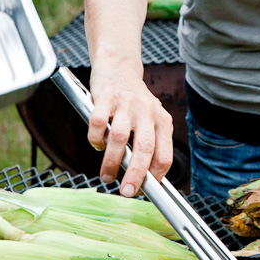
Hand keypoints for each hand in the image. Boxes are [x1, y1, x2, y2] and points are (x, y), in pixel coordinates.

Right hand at [88, 66, 173, 194]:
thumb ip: (149, 146)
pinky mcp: (106, 97)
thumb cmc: (134, 104)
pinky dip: (96, 140)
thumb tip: (143, 179)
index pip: (164, 154)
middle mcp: (147, 112)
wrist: (119, 68)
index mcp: (162, 121)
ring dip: (112, 162)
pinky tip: (97, 146)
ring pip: (119, 138)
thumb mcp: (150, 121)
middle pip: (144, 148)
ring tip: (106, 176)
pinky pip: (98, 124)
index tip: (144, 190)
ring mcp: (126, 104)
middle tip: (127, 192)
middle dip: (136, 174)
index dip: (155, 176)